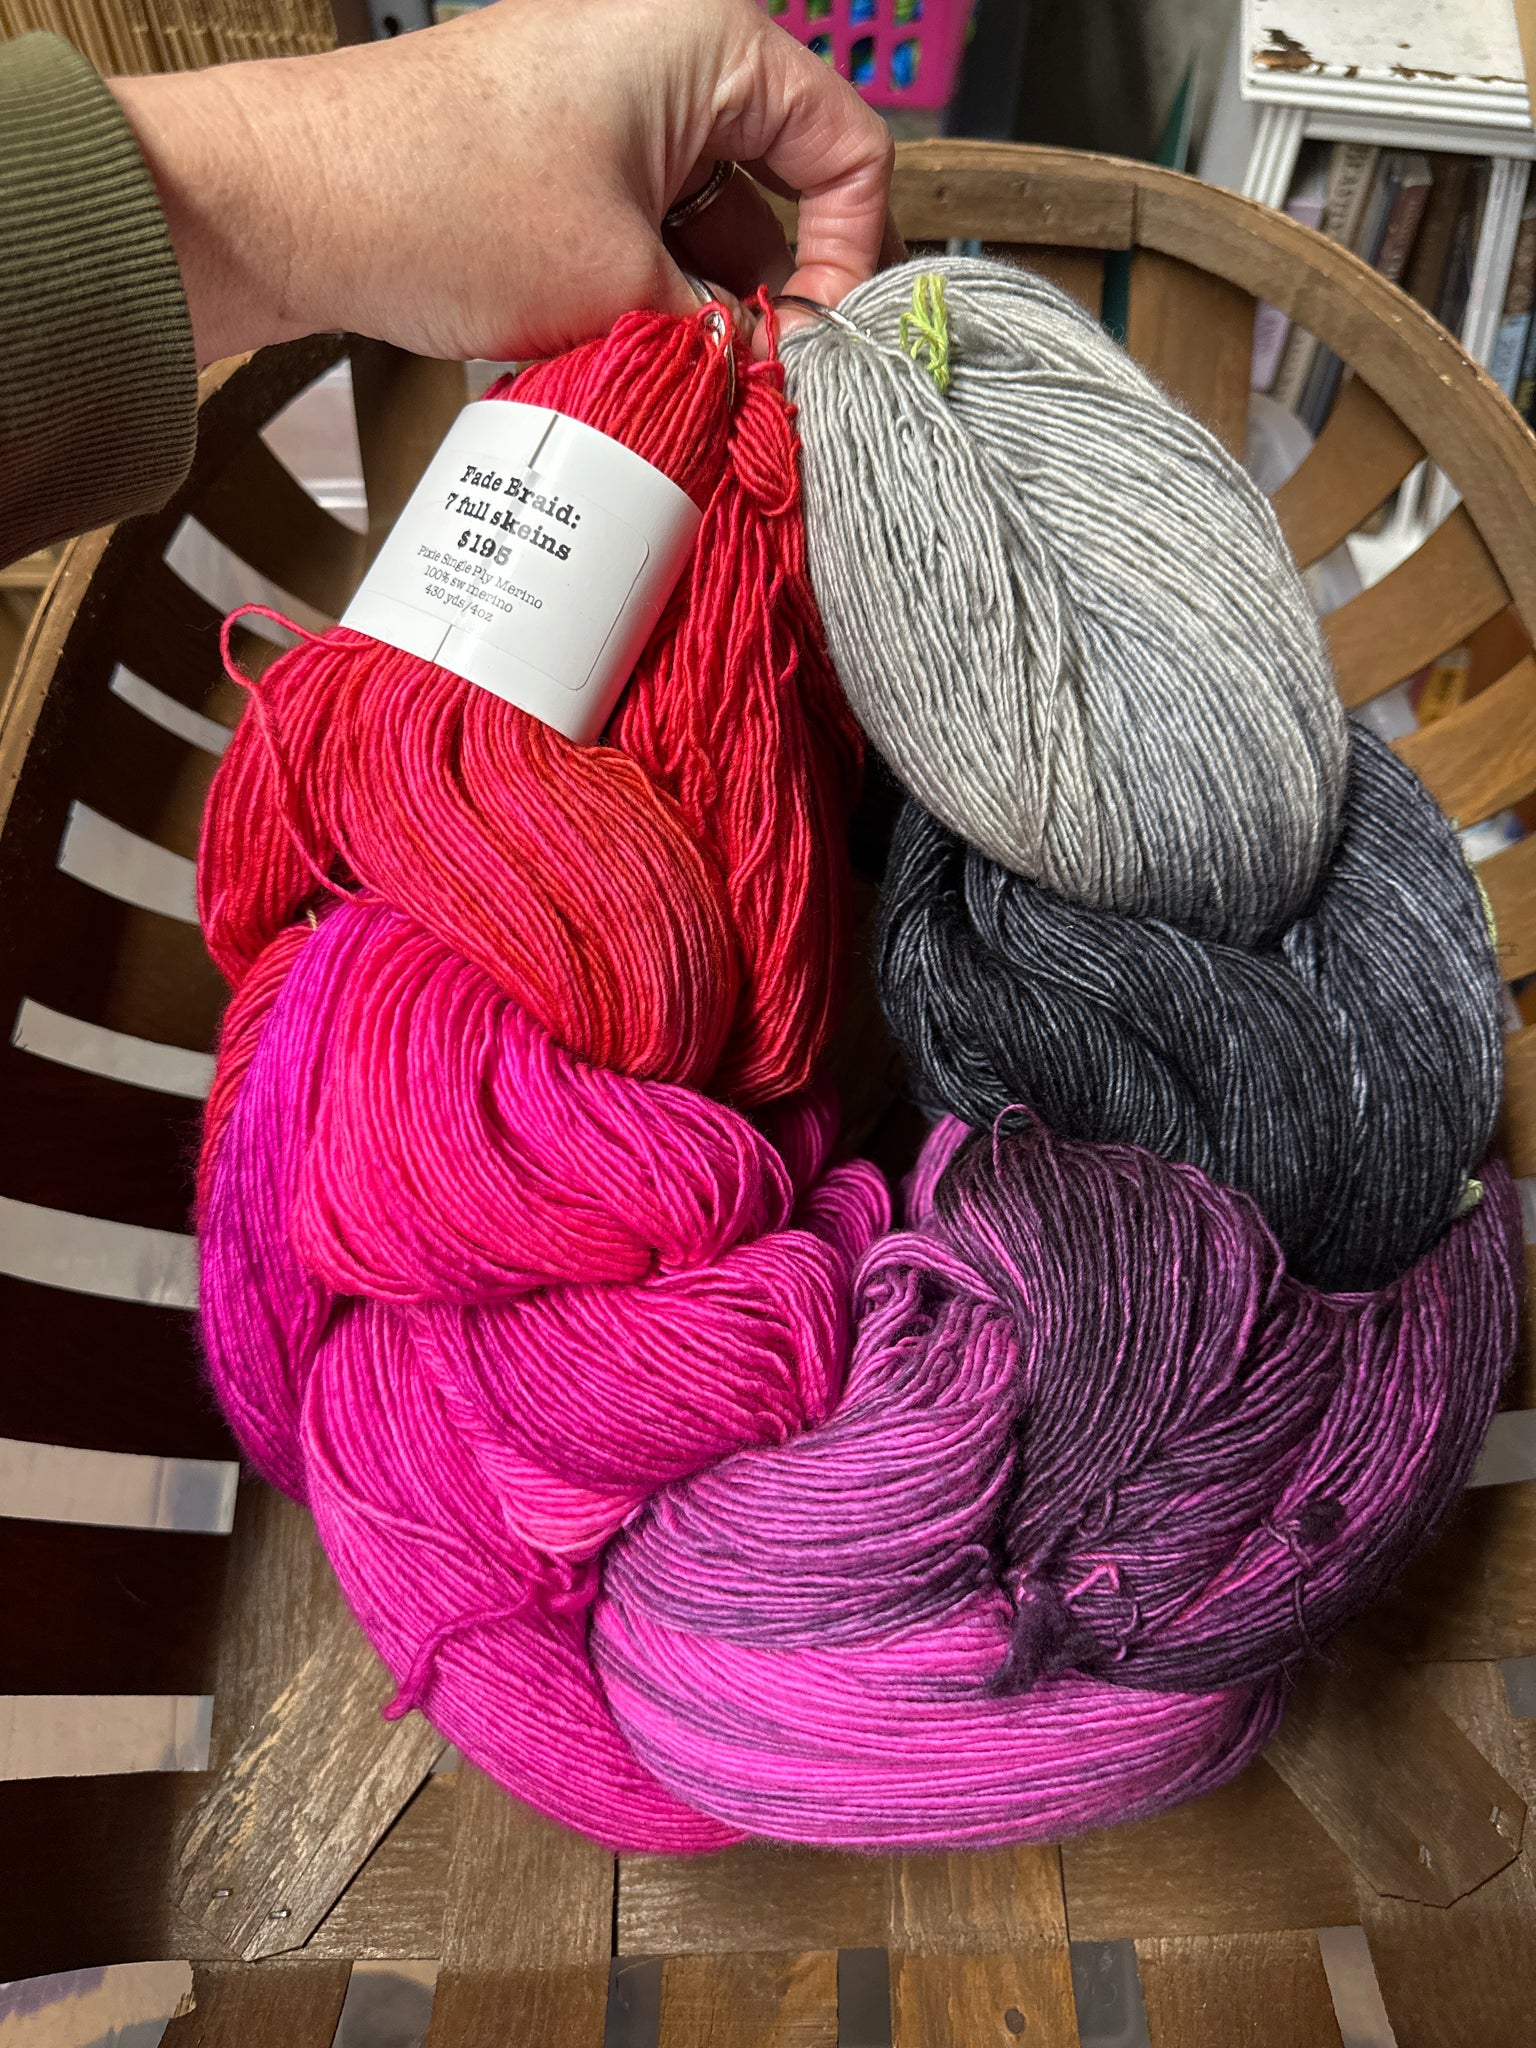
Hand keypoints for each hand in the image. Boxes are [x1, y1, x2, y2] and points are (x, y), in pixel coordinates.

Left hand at [110, 0, 897, 367]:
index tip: (823, 351)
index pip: (849, 150)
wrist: (289, 203)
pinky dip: (654, 298)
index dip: (851, 260)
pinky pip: (650, 233)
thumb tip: (773, 388)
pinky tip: (638, 360)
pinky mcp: (566, 159)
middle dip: (774, 299)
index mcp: (712, 43)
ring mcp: (614, 108)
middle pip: (781, 193)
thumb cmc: (440, 201)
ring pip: (711, 226)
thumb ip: (721, 338)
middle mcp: (672, 57)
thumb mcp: (620, 290)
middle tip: (762, 390)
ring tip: (688, 385)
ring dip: (707, 312)